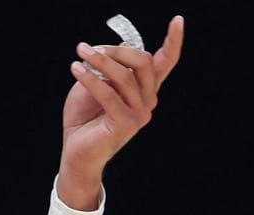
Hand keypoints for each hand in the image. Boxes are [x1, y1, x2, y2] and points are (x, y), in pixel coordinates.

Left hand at [59, 16, 185, 200]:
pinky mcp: (125, 124)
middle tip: (89, 48)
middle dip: (117, 50)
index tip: (178, 20)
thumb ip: (106, 70)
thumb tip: (112, 49)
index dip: (173, 41)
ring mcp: (139, 114)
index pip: (165, 63)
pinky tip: (76, 69)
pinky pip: (108, 94)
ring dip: (100, 61)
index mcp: (145, 90)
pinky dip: (90, 79)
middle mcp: (148, 100)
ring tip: (80, 54)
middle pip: (143, 63)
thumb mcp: (93, 87)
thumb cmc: (84, 120)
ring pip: (124, 77)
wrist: (75, 155)